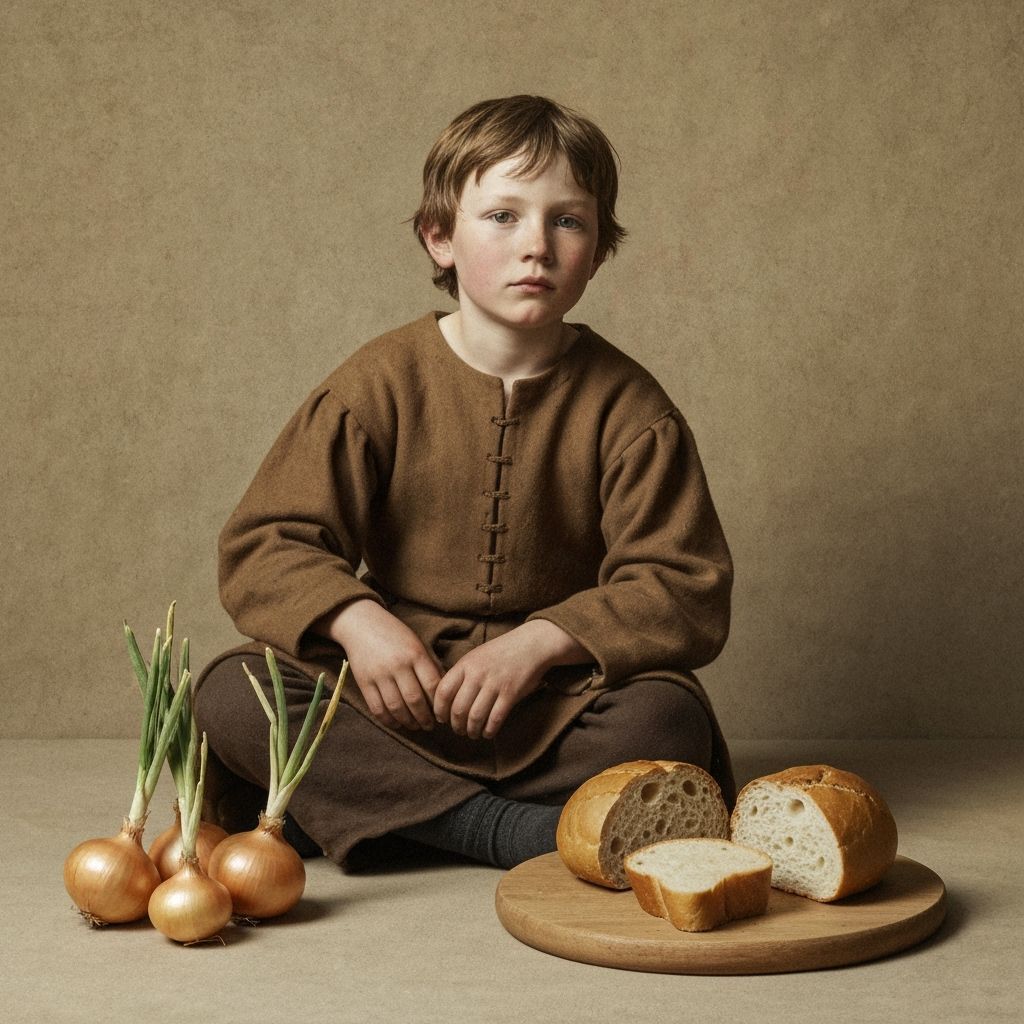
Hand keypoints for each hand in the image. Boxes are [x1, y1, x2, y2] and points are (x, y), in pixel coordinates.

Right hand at [316, 599, 440, 730]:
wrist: (361, 623)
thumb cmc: (395, 634)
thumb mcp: (417, 643)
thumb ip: (430, 665)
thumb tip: (444, 691)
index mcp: (415, 654)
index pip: (432, 685)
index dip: (439, 703)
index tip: (442, 713)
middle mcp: (398, 665)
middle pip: (415, 700)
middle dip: (425, 718)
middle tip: (430, 726)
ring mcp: (379, 674)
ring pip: (396, 708)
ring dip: (408, 722)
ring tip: (415, 726)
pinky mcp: (364, 682)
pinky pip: (377, 708)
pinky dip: (388, 721)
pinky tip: (396, 724)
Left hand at [433, 619, 590, 740]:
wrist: (531, 644)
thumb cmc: (501, 652)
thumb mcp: (476, 656)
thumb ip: (462, 674)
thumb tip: (447, 699)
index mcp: (465, 664)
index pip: (443, 691)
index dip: (439, 709)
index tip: (441, 719)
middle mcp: (477, 675)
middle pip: (458, 709)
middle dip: (456, 725)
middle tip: (458, 730)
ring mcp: (494, 684)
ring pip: (475, 717)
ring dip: (471, 731)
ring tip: (472, 734)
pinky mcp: (510, 694)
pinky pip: (495, 719)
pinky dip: (489, 730)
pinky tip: (488, 733)